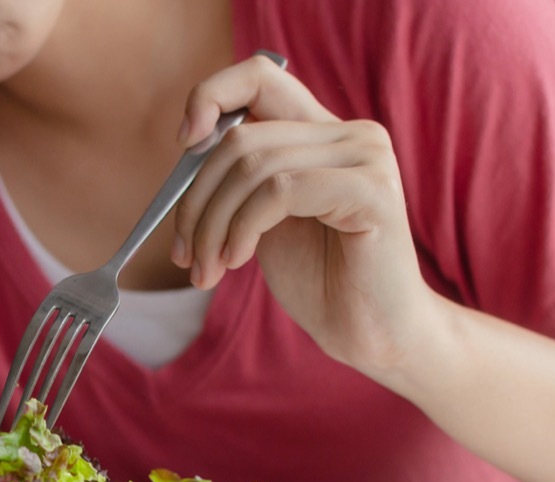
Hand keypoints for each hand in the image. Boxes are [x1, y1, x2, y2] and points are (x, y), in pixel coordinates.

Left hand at [172, 55, 438, 375]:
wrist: (371, 333)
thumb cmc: (320, 279)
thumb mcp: (264, 218)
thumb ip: (238, 179)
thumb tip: (187, 148)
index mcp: (323, 131)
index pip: (260, 75)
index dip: (211, 95)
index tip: (184, 144)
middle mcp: (350, 132)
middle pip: (240, 137)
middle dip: (195, 200)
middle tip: (183, 254)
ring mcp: (366, 156)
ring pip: (253, 166)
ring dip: (213, 225)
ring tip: (207, 270)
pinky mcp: (371, 190)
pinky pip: (281, 191)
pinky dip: (244, 228)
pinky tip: (237, 261)